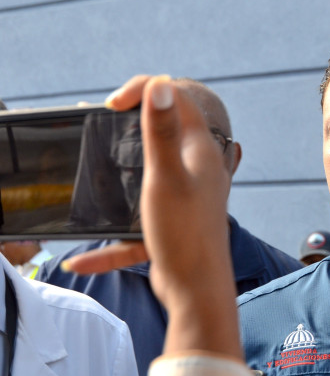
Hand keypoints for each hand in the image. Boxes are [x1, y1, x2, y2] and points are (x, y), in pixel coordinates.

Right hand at [68, 75, 239, 356]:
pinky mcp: (175, 225)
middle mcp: (199, 170)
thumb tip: (161, 84)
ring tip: (95, 171)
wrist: (199, 291)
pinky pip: (139, 227)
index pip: (178, 100)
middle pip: (167, 133)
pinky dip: (113, 242)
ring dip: (123, 174)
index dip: (145, 90)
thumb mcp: (166, 177)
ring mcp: (188, 199)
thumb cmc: (186, 233)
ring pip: (152, 176)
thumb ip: (161, 132)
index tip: (112, 105)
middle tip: (105, 127)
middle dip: (134, 124)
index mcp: (200, 151)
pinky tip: (82, 261)